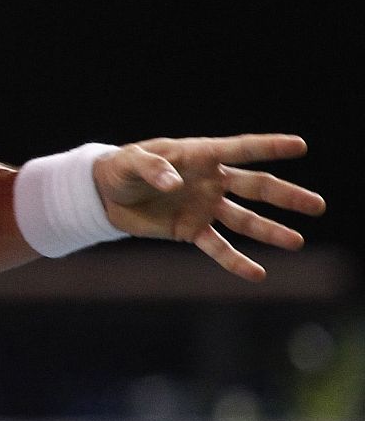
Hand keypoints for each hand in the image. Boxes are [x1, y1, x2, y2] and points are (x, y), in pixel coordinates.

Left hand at [93, 134, 326, 280]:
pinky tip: (256, 274)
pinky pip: (218, 247)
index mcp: (199, 155)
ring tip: (296, 242)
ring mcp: (204, 206)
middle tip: (317, 205)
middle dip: (286, 196)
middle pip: (255, 187)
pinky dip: (236, 261)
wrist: (104, 195)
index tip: (300, 145)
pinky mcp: (191, 230)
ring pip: (244, 219)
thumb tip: (174, 182)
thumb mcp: (130, 162)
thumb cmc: (120, 168)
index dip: (269, 146)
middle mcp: (210, 180)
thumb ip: (152, 168)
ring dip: (270, 231)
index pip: (240, 149)